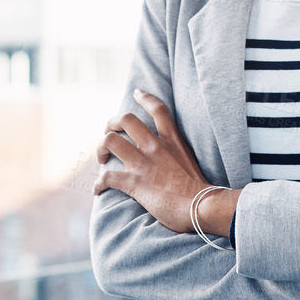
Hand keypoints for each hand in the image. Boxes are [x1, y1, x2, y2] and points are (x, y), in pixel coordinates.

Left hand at [93, 89, 224, 233]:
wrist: (201, 207)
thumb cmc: (200, 190)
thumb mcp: (191, 161)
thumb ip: (177, 154)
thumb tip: (170, 160)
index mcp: (172, 140)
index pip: (158, 109)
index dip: (146, 98)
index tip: (137, 92)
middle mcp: (155, 147)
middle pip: (125, 119)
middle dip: (111, 123)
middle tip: (108, 133)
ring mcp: (143, 163)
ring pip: (110, 141)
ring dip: (101, 148)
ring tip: (102, 158)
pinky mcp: (134, 182)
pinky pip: (107, 177)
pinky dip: (99, 184)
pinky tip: (98, 190)